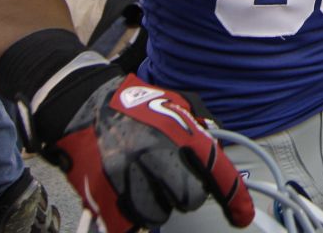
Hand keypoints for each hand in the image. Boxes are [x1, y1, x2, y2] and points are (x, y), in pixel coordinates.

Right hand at [45, 74, 253, 230]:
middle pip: (189, 199)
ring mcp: (128, 173)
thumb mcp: (171, 105)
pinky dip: (129, 214)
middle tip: (166, 178)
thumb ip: (196, 132)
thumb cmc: (129, 106)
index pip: (216, 170)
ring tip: (142, 181)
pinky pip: (128, 221)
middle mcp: (154, 152)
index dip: (233, 197)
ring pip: (158, 214)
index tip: (241, 216)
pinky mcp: (103, 190)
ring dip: (154, 204)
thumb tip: (218, 159)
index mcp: (177, 131)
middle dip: (182, 193)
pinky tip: (125, 192)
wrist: (81, 102)